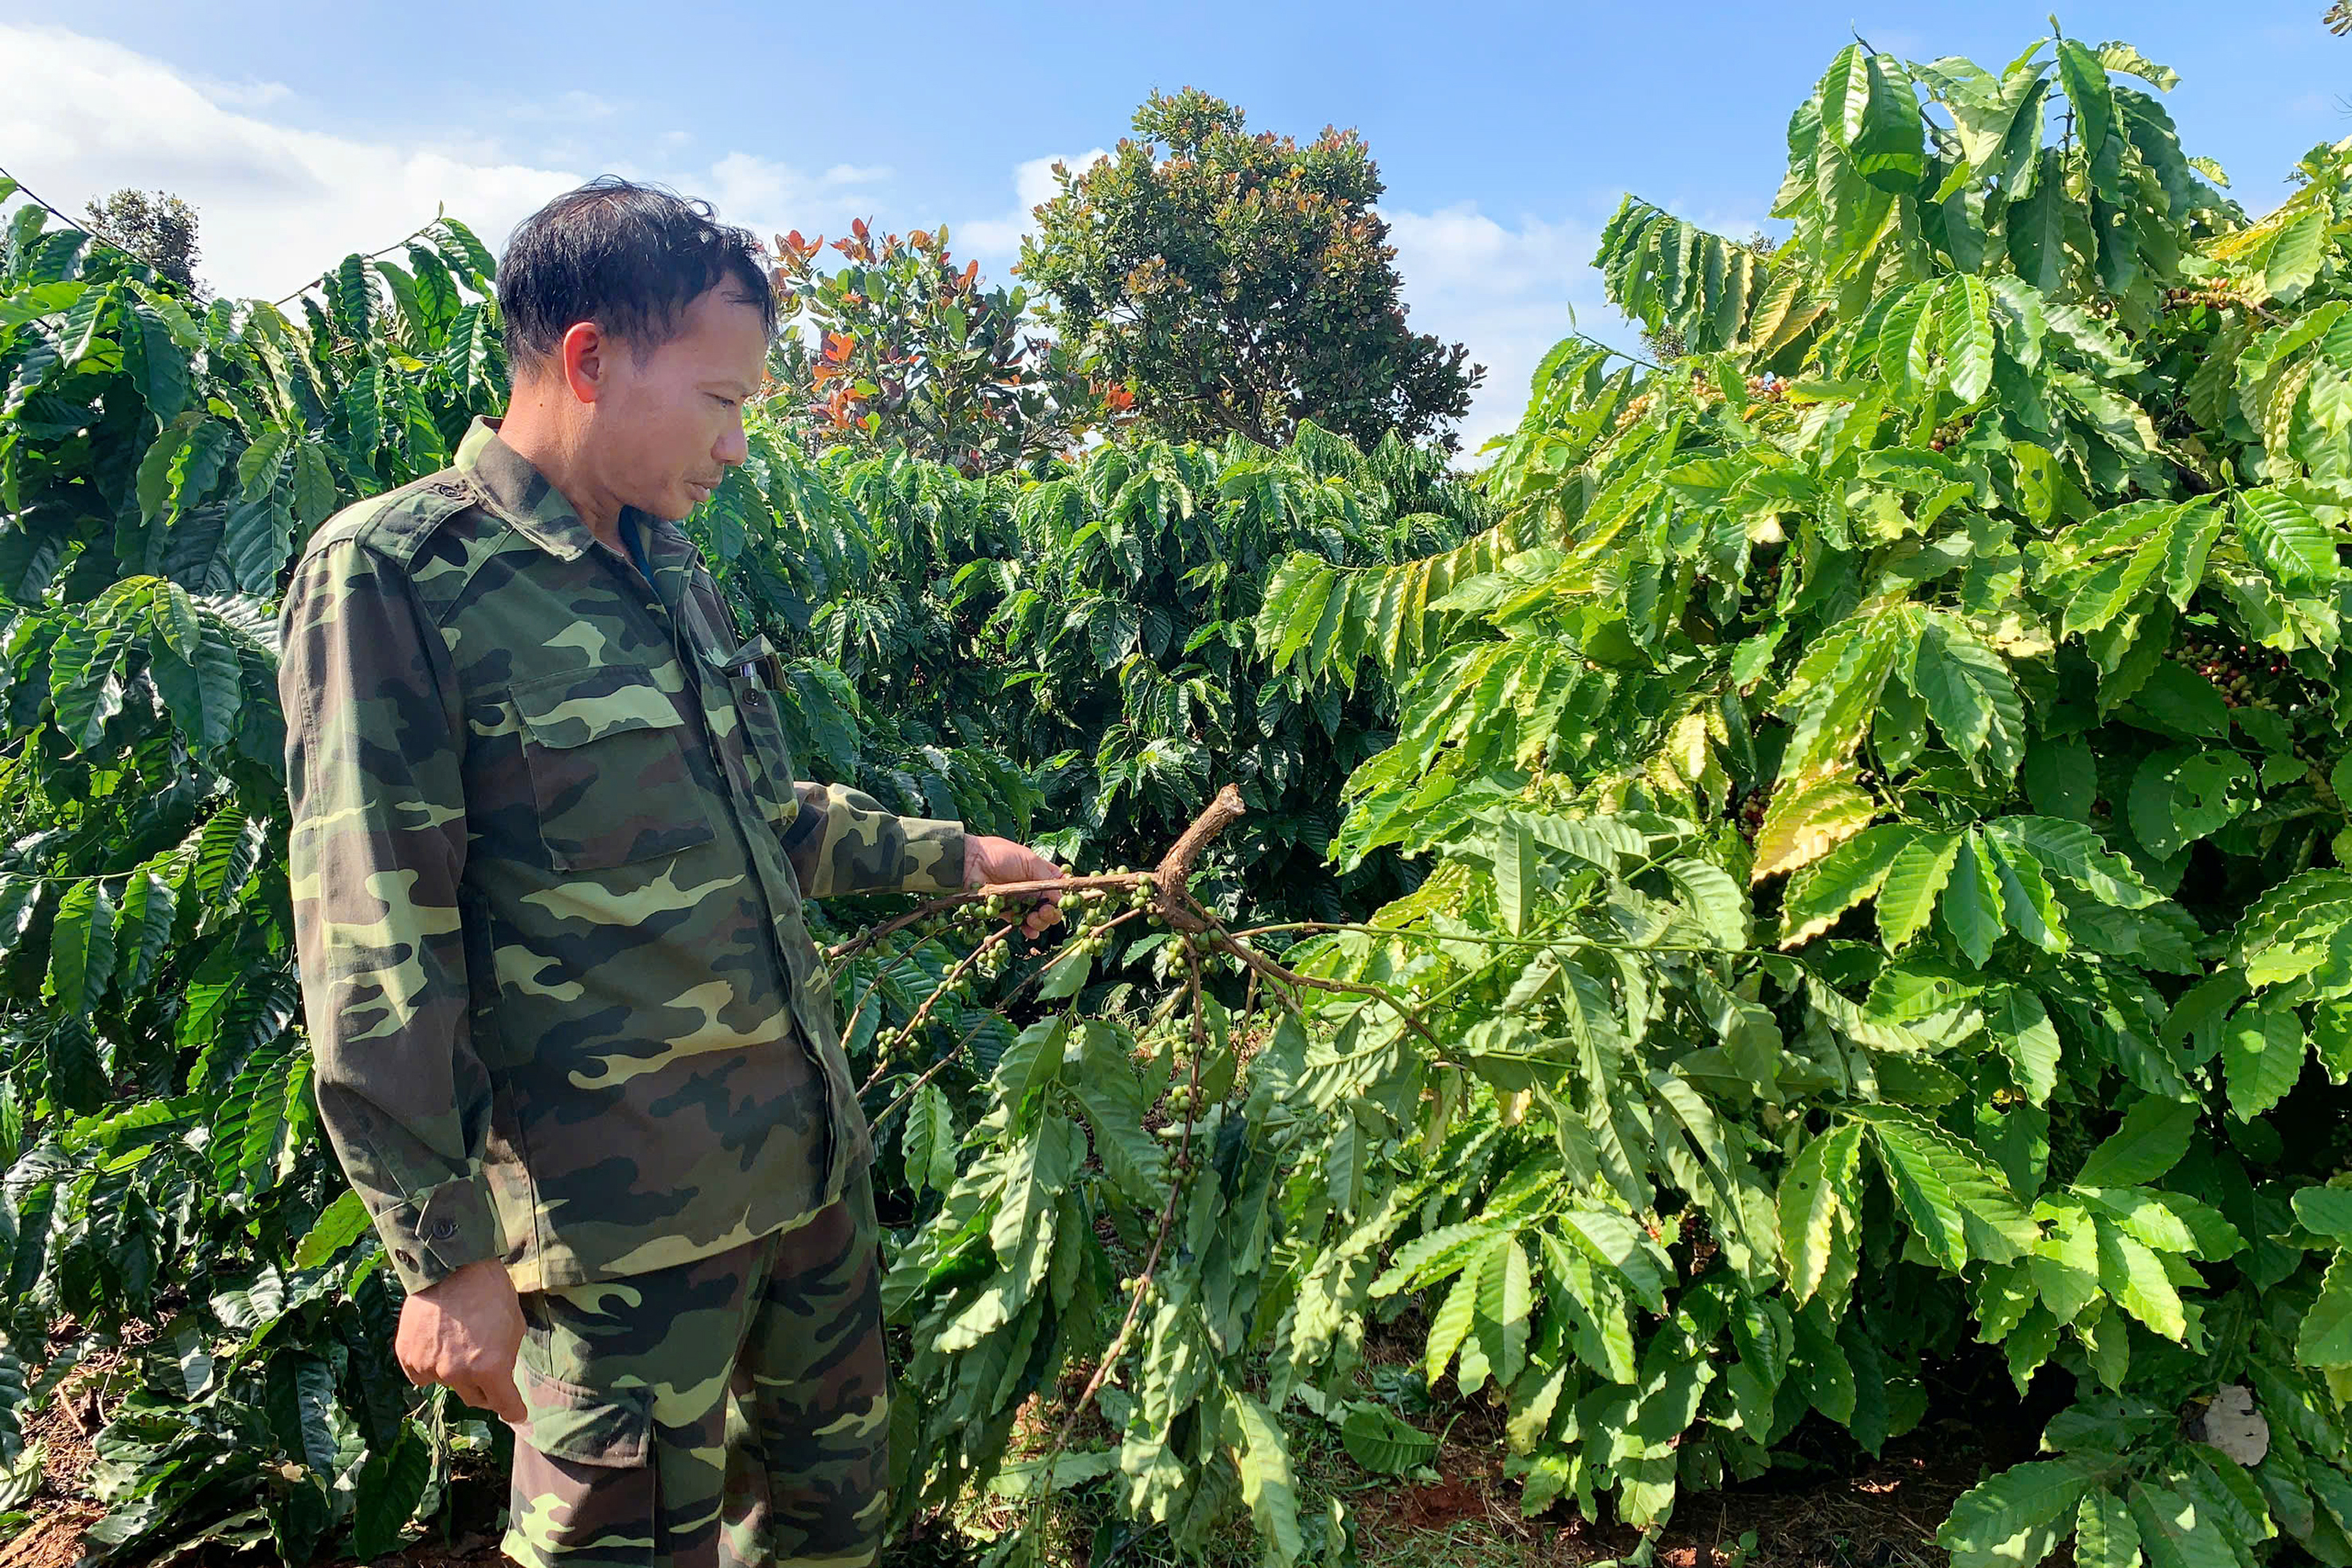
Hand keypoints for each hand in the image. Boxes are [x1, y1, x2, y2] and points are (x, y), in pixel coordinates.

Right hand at [395, 1258, 526, 1423]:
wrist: (451, 1267)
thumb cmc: (490, 1292)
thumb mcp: (514, 1325)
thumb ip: (507, 1358)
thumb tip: (502, 1376)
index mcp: (490, 1368)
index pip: (505, 1405)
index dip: (514, 1410)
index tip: (517, 1414)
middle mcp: (458, 1374)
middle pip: (476, 1400)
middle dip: (486, 1390)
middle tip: (488, 1372)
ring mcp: (430, 1368)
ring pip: (448, 1385)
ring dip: (456, 1373)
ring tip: (459, 1342)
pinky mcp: (408, 1358)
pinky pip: (422, 1376)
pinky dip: (430, 1366)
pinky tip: (436, 1344)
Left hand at [964, 836, 1067, 938]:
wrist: (970, 862)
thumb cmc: (1001, 855)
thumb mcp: (1029, 860)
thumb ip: (1047, 878)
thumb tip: (1060, 898)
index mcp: (1039, 872)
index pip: (1058, 887)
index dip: (1063, 896)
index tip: (1064, 902)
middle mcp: (1031, 888)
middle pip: (1050, 906)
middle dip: (1052, 912)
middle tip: (1045, 912)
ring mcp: (1019, 900)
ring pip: (1037, 917)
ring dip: (1041, 921)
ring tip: (1035, 919)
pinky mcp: (1005, 911)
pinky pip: (1020, 923)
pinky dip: (1028, 929)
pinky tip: (1030, 931)